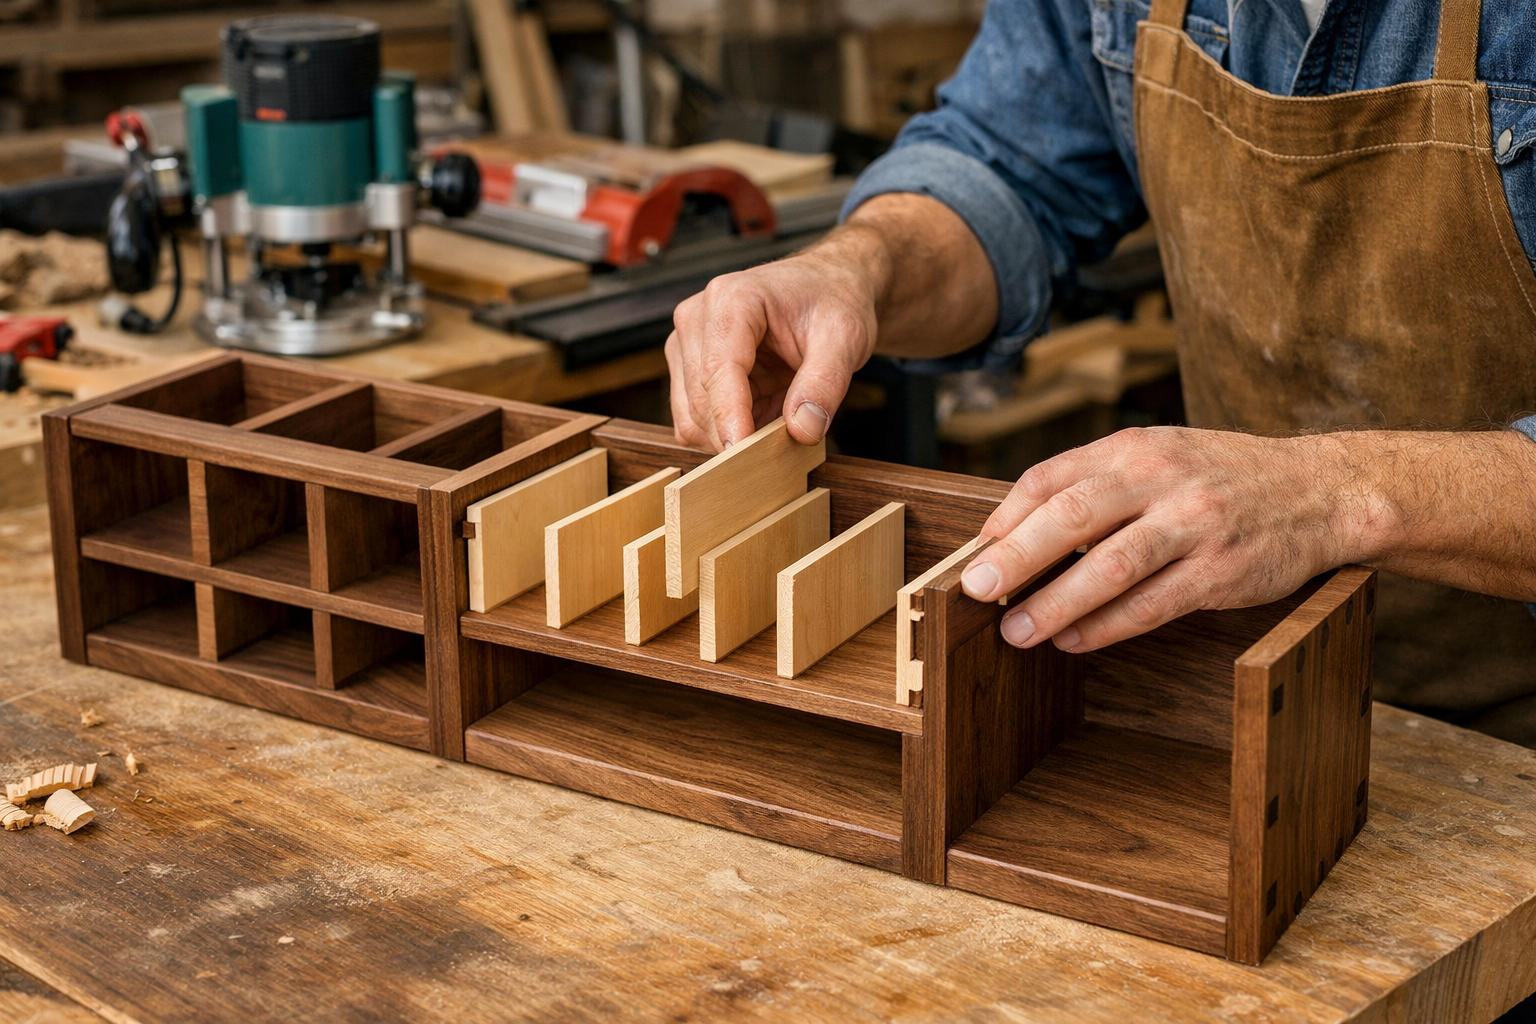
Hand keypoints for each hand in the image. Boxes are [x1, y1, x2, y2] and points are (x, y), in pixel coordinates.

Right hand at [665, 240, 880, 451]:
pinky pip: (695, 421)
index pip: (718, 370)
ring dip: (732, 436)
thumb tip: (803, 430)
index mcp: (731, 299)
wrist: (827, 286)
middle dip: (737, 435)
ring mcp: (687, 345)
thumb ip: (825, 382)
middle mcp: (697, 319)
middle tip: (785, 450)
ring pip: (691, 418)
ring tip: (779, 423)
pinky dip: (727, 433)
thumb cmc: (833, 301)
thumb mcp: (845, 337)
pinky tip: (762, 419)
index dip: (729, 418)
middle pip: (700, 400)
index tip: (744, 456)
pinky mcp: (688, 369)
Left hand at [959, 426, 1372, 651]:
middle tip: (976, 591)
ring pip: (1111, 567)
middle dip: (1017, 557)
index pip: (1050, 478)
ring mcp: (1195, 525)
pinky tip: (1075, 641)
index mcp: (1135, 449)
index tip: (975, 555)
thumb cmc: (1220, 478)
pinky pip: (1154, 605)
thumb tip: (1015, 535)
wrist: (1322, 489)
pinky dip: (1108, 626)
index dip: (1005, 518)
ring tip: (1017, 632)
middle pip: (1073, 516)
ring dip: (1056, 604)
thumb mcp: (1158, 457)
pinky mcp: (1222, 571)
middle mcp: (1162, 480)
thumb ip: (1096, 485)